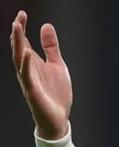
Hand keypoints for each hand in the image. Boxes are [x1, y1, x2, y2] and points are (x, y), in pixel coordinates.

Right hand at [10, 10, 71, 139]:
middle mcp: (27, 70)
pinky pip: (27, 77)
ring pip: (19, 60)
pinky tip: (27, 54)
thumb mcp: (57, 65)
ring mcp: (29, 81)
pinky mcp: (33, 92)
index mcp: (33, 63)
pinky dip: (27, 65)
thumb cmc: (56, 94)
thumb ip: (51, 47)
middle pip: (19, 48)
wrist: (58, 119)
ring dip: (18, 44)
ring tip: (17, 29)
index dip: (22, 29)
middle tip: (18, 18)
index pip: (24, 43)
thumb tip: (46, 25)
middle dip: (18, 33)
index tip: (22, 13)